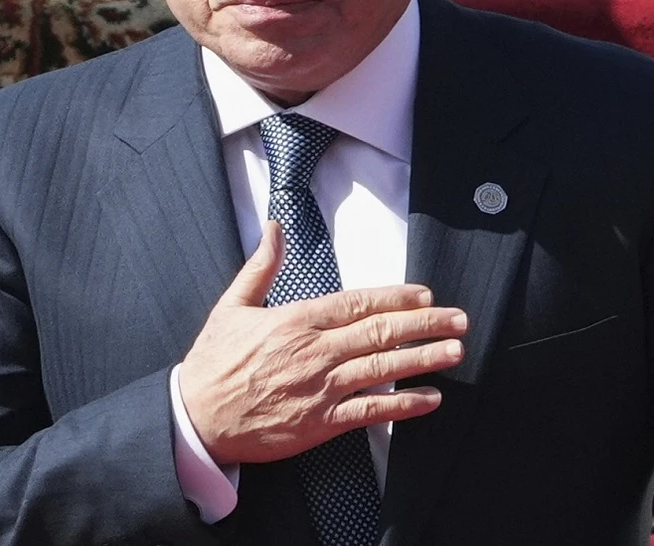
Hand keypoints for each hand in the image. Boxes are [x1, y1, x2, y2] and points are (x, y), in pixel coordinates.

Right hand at [178, 220, 467, 466]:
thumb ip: (260, 266)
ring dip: (423, 359)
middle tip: (458, 319)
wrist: (195, 419)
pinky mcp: (319, 425)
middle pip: (380, 332)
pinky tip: (429, 398)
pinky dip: (402, 405)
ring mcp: (320, 389)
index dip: (395, 298)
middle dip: (425, 323)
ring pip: (382, 370)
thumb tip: (273, 228)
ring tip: (454, 351)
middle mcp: (314, 352)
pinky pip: (369, 413)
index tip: (425, 294)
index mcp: (296, 321)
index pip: (357, 303)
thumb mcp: (232, 305)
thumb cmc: (213, 363)